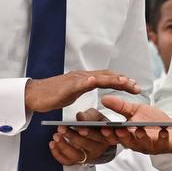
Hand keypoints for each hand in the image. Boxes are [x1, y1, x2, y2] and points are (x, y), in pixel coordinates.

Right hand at [25, 71, 139, 112]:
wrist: (34, 94)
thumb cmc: (52, 95)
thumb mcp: (72, 92)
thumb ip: (83, 88)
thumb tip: (93, 86)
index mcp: (84, 79)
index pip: (107, 77)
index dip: (121, 81)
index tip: (135, 87)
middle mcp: (82, 76)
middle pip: (107, 76)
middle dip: (123, 81)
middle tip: (137, 87)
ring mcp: (74, 80)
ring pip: (97, 77)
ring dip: (112, 79)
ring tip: (125, 82)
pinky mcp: (66, 87)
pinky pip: (78, 83)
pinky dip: (87, 81)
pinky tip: (94, 80)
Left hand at [49, 109, 115, 165]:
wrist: (95, 135)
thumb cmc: (96, 124)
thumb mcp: (96, 116)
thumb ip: (90, 115)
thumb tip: (80, 117)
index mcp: (107, 137)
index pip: (101, 137)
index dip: (91, 133)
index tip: (81, 129)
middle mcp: (98, 149)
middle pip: (86, 145)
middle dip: (73, 137)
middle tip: (62, 128)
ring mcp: (88, 157)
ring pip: (76, 155)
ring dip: (64, 146)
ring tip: (56, 136)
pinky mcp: (78, 161)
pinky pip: (67, 161)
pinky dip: (58, 154)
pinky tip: (52, 144)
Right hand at [100, 95, 171, 153]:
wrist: (171, 128)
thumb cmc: (150, 120)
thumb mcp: (135, 110)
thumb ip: (120, 106)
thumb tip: (103, 98)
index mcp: (127, 136)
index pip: (114, 137)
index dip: (108, 135)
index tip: (102, 128)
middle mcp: (137, 143)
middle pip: (127, 142)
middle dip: (122, 137)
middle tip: (118, 130)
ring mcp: (150, 145)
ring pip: (143, 144)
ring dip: (141, 138)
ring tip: (139, 130)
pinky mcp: (164, 145)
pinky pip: (163, 143)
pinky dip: (163, 137)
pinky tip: (163, 131)